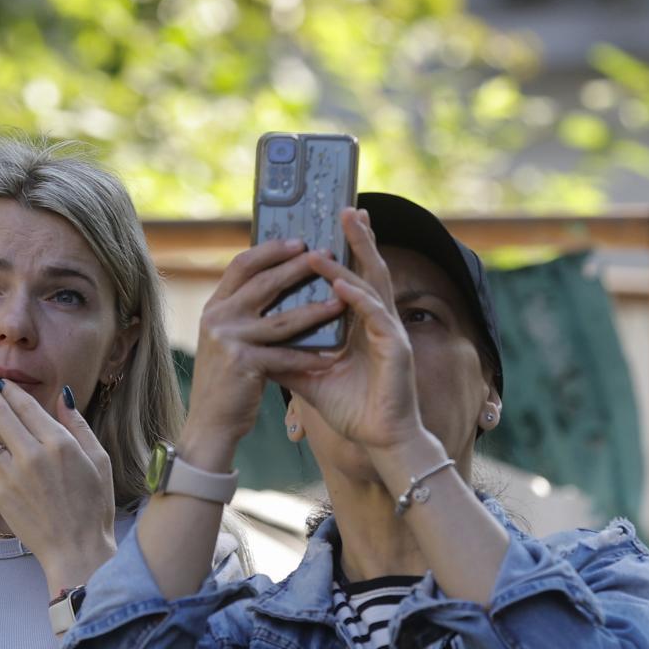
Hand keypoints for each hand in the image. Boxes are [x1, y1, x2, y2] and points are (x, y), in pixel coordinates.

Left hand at [0, 380, 115, 592]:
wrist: (77, 549)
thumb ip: (79, 426)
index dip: (10, 389)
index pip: (25, 405)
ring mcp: (11, 476)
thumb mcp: (99, 460)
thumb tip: (63, 397)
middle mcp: (32, 456)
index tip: (3, 382)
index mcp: (60, 444)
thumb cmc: (94, 507)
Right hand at [180, 238, 345, 467]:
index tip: (297, 241)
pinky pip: (285, 357)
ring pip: (281, 319)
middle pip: (263, 284)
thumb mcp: (226, 339)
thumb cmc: (227, 381)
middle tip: (327, 257)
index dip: (270, 250)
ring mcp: (228, 340)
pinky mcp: (243, 365)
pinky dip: (310, 357)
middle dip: (297, 269)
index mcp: (215, 307)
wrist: (209, 423)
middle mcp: (218, 317)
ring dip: (315, 311)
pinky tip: (332, 356)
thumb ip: (242, 312)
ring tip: (341, 303)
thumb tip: (274, 282)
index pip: (241, 266)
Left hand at [275, 208, 424, 451]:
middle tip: (345, 208)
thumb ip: (287, 359)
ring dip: (358, 254)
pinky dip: (357, 296)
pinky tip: (339, 282)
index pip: (352, 280)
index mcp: (361, 326)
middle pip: (369, 271)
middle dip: (359, 238)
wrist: (380, 440)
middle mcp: (378, 322)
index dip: (345, 252)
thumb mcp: (311, 378)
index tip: (330, 226)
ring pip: (373, 284)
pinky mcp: (395, 348)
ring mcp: (389, 332)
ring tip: (343, 228)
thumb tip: (253, 347)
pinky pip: (375, 315)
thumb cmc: (353, 410)